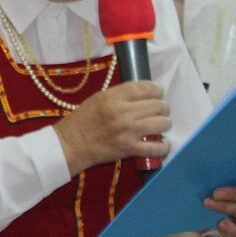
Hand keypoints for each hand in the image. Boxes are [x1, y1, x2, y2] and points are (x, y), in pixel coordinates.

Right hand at [53, 81, 170, 174]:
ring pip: (161, 123)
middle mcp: (122, 113)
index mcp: (112, 97)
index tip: (158, 93)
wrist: (70, 145)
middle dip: (162, 107)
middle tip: (159, 111)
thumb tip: (144, 93)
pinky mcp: (129, 149)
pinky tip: (162, 144)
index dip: (156, 89)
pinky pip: (156, 147)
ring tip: (160, 125)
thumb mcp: (98, 99)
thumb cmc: (83, 120)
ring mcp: (127, 132)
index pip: (145, 88)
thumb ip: (121, 95)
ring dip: (164, 123)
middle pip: (157, 105)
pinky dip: (163, 146)